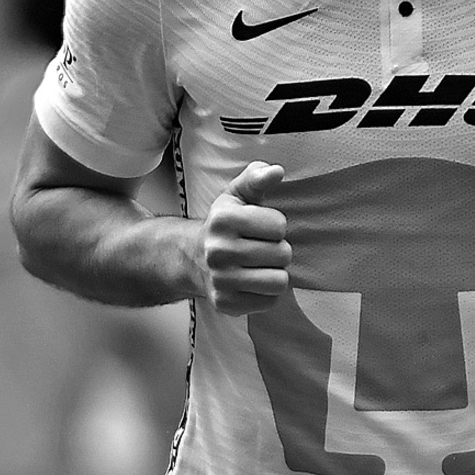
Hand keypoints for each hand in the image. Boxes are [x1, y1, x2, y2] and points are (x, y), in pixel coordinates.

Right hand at [197, 161, 289, 314]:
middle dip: (278, 250)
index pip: (279, 226)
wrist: (192, 258)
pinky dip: (266, 293)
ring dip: (276, 272)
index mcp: (223, 220)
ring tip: (261, 265)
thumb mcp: (237, 195)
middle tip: (262, 247)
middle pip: (282, 254)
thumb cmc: (224, 225)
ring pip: (279, 281)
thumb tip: (276, 171)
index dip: (276, 225)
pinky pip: (269, 301)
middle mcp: (217, 251)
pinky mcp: (225, 303)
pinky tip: (252, 281)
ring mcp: (220, 280)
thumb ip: (257, 178)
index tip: (262, 226)